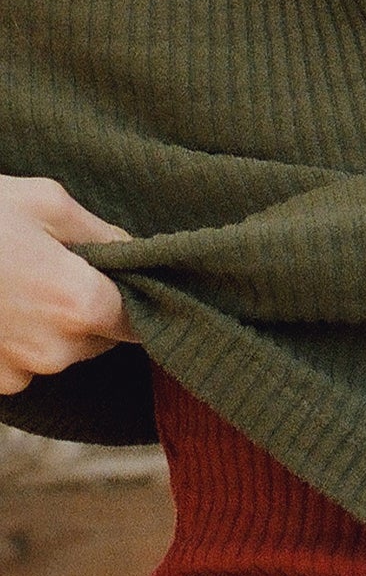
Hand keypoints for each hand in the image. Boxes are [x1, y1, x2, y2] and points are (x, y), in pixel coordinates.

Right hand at [0, 175, 135, 395]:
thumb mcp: (46, 204)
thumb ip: (103, 236)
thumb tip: (134, 255)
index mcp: (81, 305)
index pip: (140, 322)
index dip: (135, 301)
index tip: (120, 282)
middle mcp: (57, 350)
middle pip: (100, 339)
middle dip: (88, 309)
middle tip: (54, 269)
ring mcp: (21, 372)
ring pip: (61, 352)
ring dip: (51, 326)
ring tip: (14, 283)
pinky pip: (23, 363)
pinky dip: (16, 340)